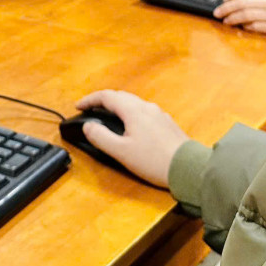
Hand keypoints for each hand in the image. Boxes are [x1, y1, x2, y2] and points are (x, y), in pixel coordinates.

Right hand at [73, 88, 188, 186]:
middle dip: (104, 101)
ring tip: (109, 118)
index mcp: (133, 110)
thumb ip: (101, 137)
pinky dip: (131, 114)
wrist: (187, 168)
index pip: (107, 96)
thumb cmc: (152, 160)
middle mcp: (147, 107)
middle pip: (121, 96)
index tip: (78, 106)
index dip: (89, 99)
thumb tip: (88, 126)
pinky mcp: (167, 124)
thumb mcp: (121, 152)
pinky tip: (132, 127)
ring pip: (134, 103)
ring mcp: (159, 114)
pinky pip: (144, 112)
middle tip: (91, 111)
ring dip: (118, 107)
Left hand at [213, 0, 265, 38]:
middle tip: (217, 13)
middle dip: (226, 8)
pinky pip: (256, 27)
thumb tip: (248, 0)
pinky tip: (241, 28)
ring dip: (232, 18)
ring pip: (245, 15)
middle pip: (241, 3)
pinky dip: (246, 27)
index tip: (223, 0)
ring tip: (225, 21)